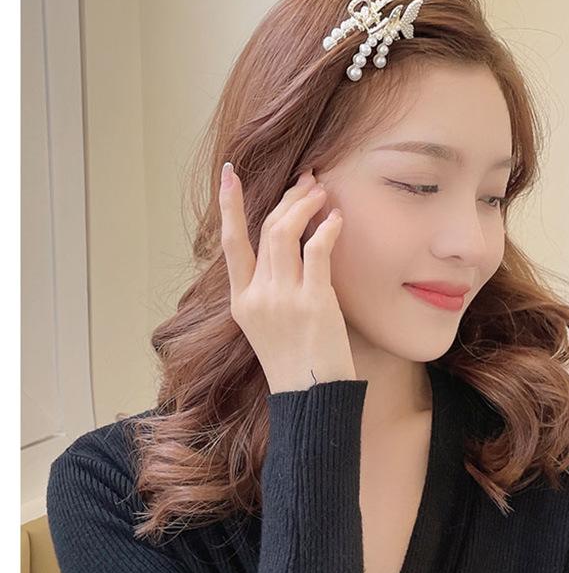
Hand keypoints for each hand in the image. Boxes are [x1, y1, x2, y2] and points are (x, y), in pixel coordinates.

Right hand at [219, 163, 356, 393]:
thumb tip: (292, 250)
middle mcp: (257, 296)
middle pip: (265, 229)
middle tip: (308, 181)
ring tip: (322, 192)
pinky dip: (326, 229)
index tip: (229, 174)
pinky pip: (316, 251)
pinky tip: (335, 219)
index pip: (230, 243)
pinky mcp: (312, 302)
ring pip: (284, 233)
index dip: (229, 205)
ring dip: (304, 205)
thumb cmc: (297, 363)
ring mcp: (283, 298)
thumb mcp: (269, 327)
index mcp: (242, 301)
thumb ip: (271, 291)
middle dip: (288, 198)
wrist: (311, 398)